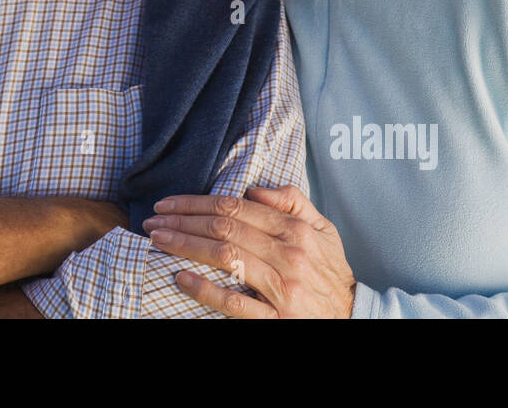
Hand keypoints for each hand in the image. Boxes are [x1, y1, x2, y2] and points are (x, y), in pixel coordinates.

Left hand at [143, 184, 354, 317]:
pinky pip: (235, 303)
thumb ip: (293, 201)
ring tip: (158, 242)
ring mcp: (282, 289)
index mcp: (296, 229)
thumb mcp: (324, 229)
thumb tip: (254, 188)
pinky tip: (180, 278)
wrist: (355, 318)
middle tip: (152, 221)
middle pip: (224, 228)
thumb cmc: (331, 271)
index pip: (236, 207)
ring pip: (225, 258)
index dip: (196, 202)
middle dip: (182, 221)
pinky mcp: (276, 320)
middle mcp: (288, 255)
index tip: (168, 203)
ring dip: (186, 247)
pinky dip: (204, 289)